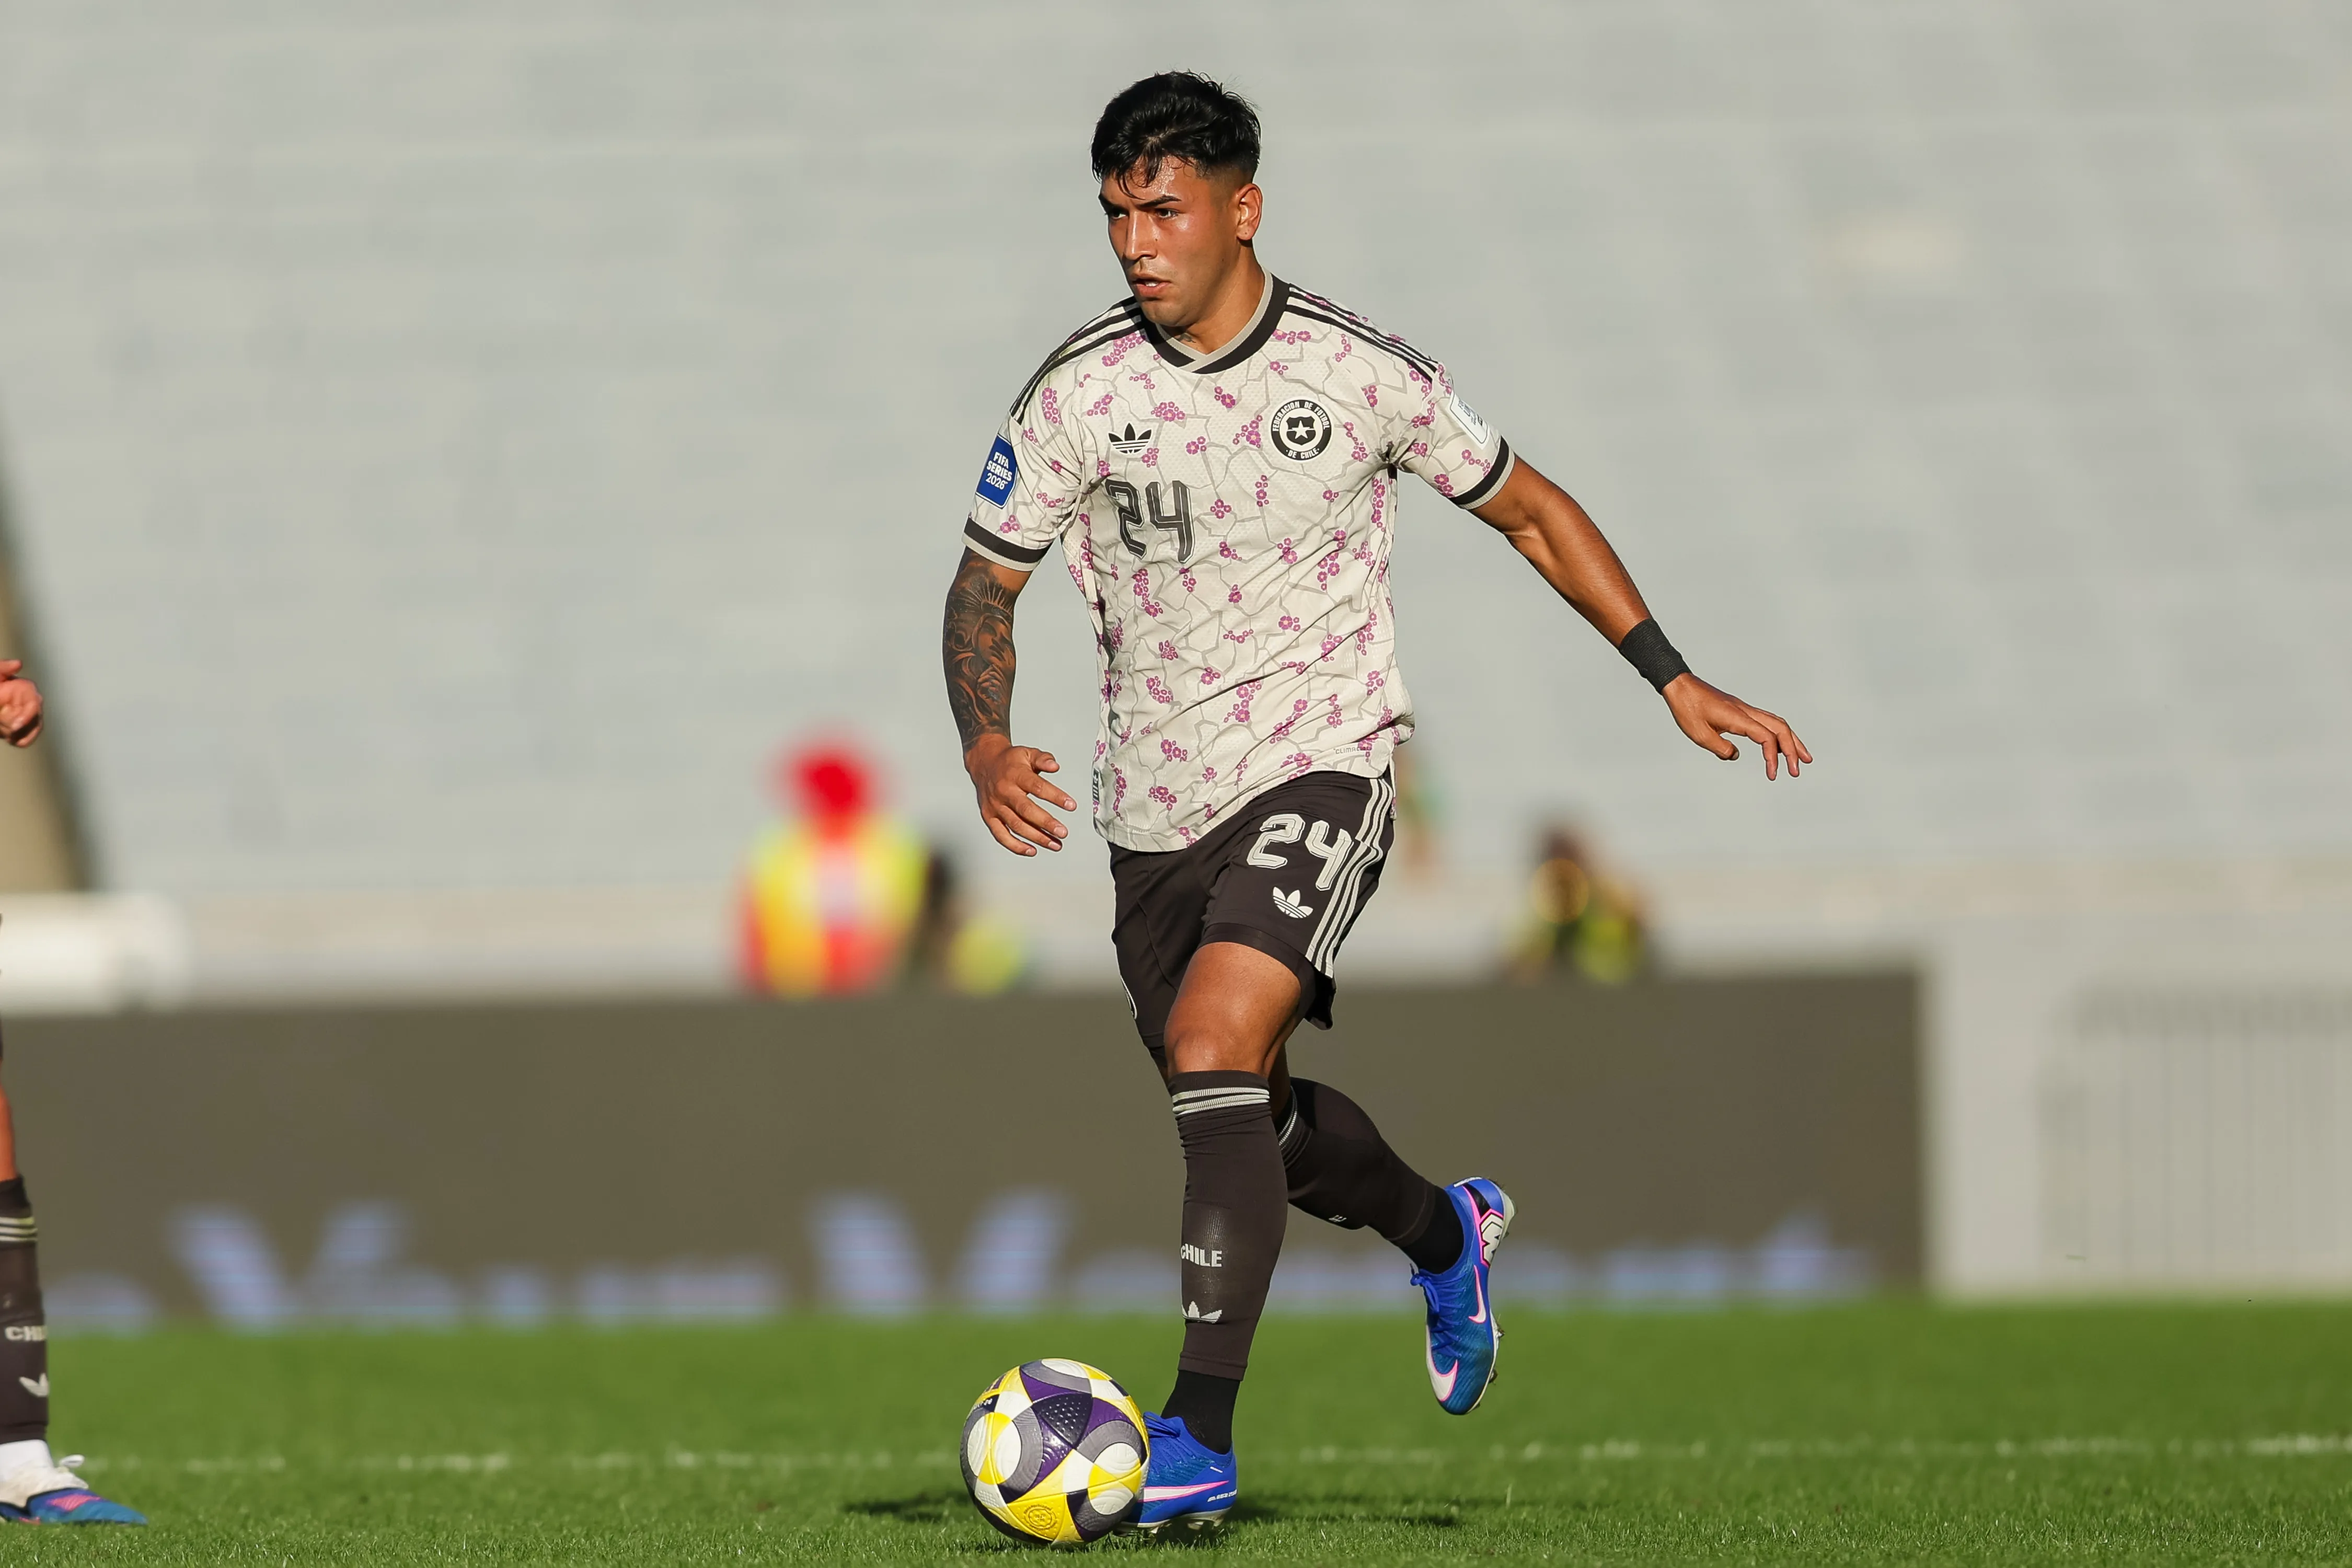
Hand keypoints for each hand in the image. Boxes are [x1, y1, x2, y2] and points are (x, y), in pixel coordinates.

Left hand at [0, 661, 42, 747]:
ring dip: (16, 734)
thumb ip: (3, 668)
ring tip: (2, 731)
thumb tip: (19, 664)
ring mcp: (26, 715)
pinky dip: (20, 741)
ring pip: (31, 730)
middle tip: (5, 731)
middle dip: (18, 728)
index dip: (27, 717)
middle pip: (34, 721)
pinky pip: (28, 738)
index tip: (15, 727)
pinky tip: (9, 738)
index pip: (34, 705)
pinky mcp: (22, 727)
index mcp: (24, 689)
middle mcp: (29, 702)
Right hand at [964, 735, 1076, 855]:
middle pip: (1026, 810)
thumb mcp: (1027, 753)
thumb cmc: (1009, 761)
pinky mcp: (989, 816)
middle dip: (1046, 823)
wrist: (984, 763)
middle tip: (1062, 832)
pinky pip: (1000, 835)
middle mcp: (1004, 792)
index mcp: (1015, 775)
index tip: (1071, 805)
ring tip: (1055, 844)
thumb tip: (1055, 766)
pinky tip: (1032, 850)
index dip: (1056, 797)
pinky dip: (1015, 846)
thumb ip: (1043, 759)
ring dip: (1036, 837)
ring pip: (1016, 825)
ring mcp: (995, 806)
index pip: (1037, 787)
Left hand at [1662, 672, 1808, 779]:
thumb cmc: (1687, 708)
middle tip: (1797, 771)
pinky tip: (1778, 746)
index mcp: (1738, 718)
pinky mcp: (1741, 710)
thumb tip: (1734, 756)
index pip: (1766, 737)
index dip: (1773, 757)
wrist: (1681, 687)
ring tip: (1801, 758)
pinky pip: (1766, 721)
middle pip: (1780, 728)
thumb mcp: (1700, 735)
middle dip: (1793, 750)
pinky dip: (1777, 734)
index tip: (1772, 774)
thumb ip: (1721, 748)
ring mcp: (1745, 709)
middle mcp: (1747, 711)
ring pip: (1777, 723)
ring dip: (1791, 740)